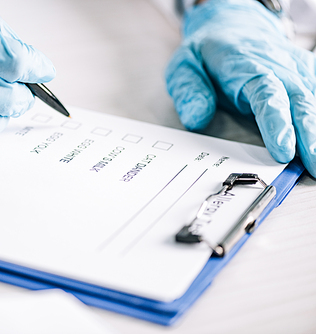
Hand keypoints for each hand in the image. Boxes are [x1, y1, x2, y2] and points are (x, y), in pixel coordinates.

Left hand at [165, 0, 315, 176]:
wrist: (231, 25)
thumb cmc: (208, 51)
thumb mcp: (184, 66)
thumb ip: (188, 91)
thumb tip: (197, 118)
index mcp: (245, 66)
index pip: (267, 93)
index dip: (277, 122)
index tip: (283, 149)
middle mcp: (277, 66)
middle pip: (299, 100)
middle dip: (309, 134)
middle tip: (313, 164)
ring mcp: (294, 70)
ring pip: (312, 98)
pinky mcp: (304, 74)